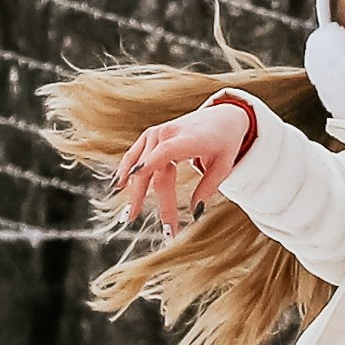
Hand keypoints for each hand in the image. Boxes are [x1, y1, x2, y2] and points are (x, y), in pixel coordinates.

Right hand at [114, 96, 256, 234]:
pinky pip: (133, 155)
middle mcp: (167, 133)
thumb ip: (207, 188)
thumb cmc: (224, 143)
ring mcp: (155, 133)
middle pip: (152, 171)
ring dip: (133, 191)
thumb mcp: (224, 166)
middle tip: (157, 227)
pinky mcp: (150, 135)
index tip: (137, 178)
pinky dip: (125, 170)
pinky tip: (119, 187)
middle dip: (150, 199)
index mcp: (188, 138)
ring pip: (138, 165)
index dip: (149, 164)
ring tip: (130, 216)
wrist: (222, 118)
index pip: (165, 152)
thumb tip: (195, 214)